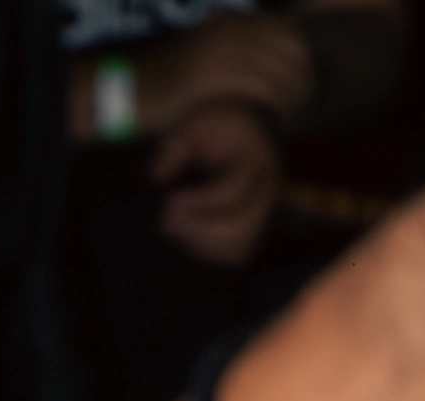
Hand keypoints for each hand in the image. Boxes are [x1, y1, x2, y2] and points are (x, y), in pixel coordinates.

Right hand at [136, 12, 313, 133]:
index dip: (302, 61)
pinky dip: (271, 105)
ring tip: (283, 116)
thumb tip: (276, 64)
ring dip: (288, 97)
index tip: (300, 86)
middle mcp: (232, 29)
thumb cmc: (167, 84)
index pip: (290, 33)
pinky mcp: (215, 74)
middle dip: (301, 80)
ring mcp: (224, 49)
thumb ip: (240, 53)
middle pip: (292, 51)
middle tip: (296, 105)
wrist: (129, 90)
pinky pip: (260, 87)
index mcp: (233, 21)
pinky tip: (267, 120)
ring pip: (280, 71)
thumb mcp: (207, 56)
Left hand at [152, 100, 281, 266]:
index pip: (232, 191)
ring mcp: (265, 211)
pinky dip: (208, 251)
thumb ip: (176, 145)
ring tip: (175, 225)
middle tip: (167, 218)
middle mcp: (267, 190)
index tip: (171, 198)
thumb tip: (158, 176)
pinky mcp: (256, 227)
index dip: (198, 202)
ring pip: (239, 247)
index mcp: (255, 160)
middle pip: (240, 226)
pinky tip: (188, 233)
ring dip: (200, 244)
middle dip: (197, 229)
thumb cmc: (219, 127)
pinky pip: (236, 254)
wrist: (252, 128)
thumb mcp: (196, 122)